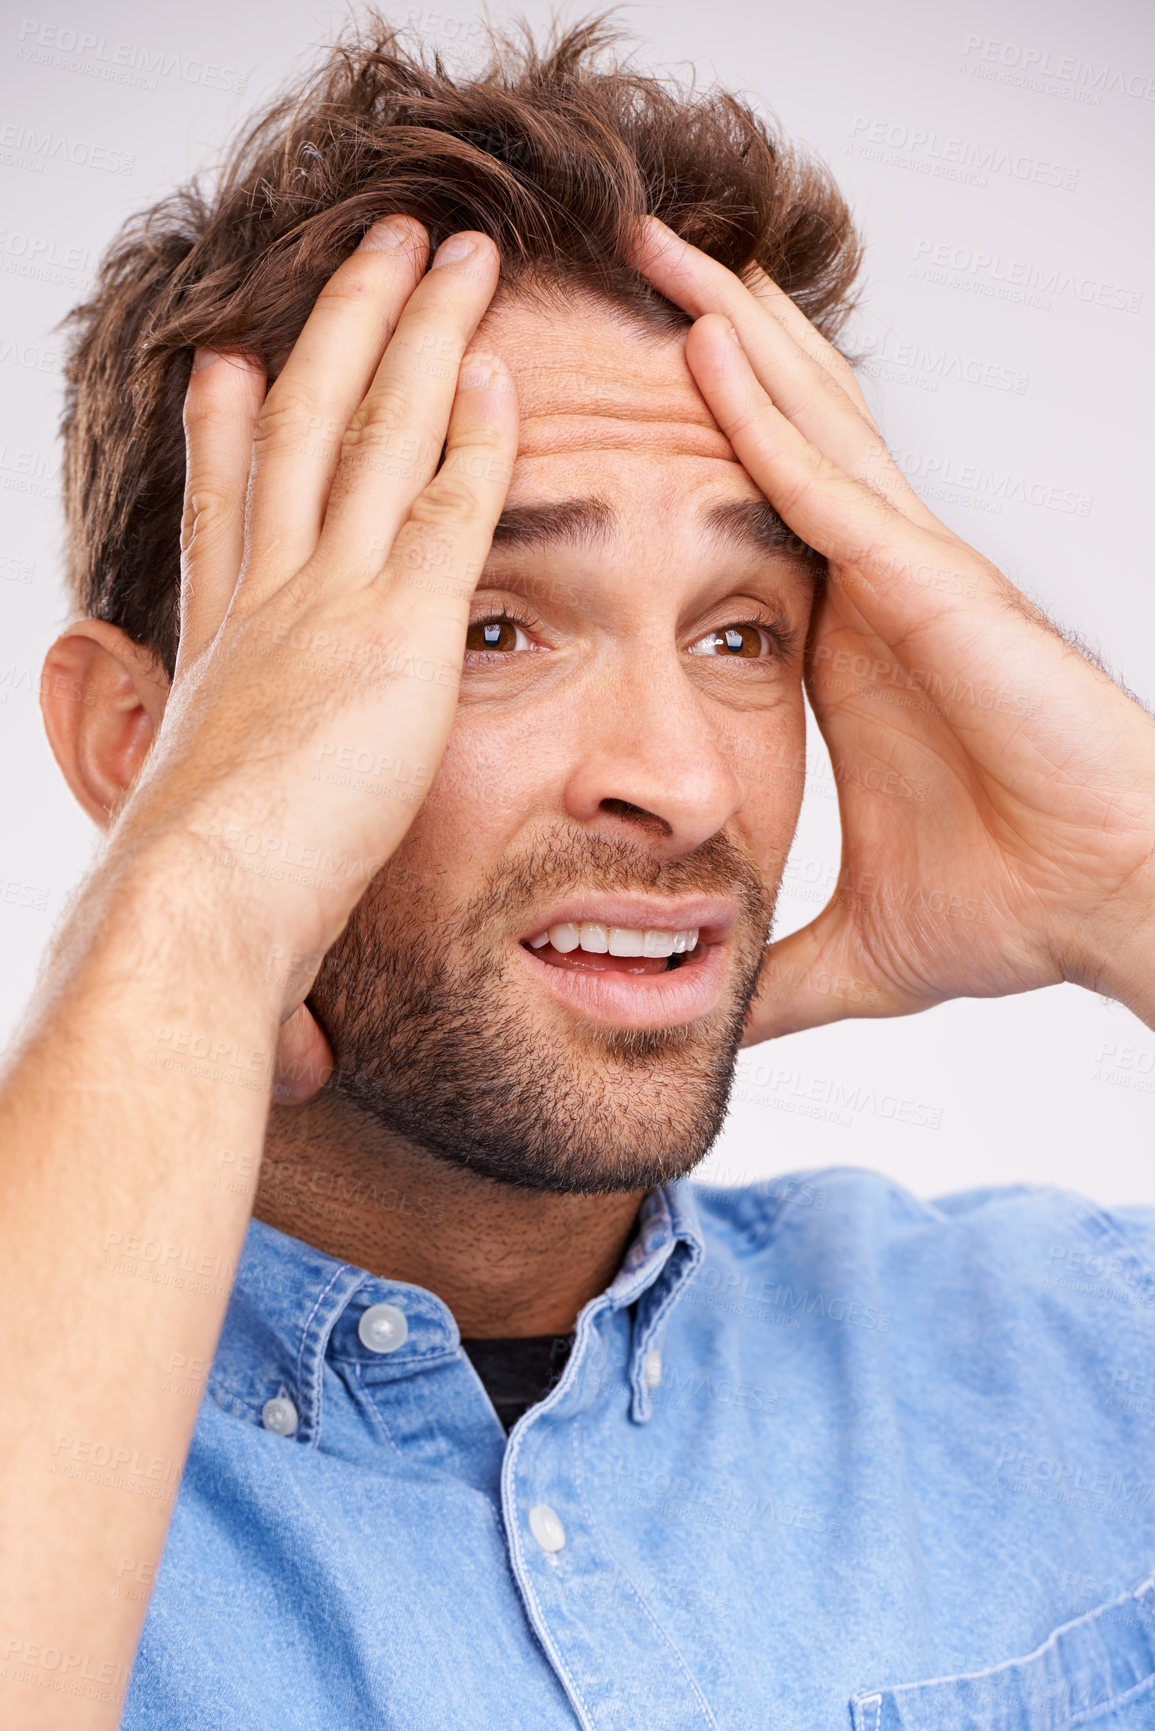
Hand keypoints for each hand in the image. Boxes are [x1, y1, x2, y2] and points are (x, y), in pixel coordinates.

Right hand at [115, 218, 515, 1092]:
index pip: (233, 518)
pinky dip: (474, 429)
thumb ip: (271, 930)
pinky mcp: (394, 632)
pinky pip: (446, 504)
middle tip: (371, 255)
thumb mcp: (229, 897)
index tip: (235, 365)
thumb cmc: (200, 941)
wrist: (190, 932)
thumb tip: (300, 1060)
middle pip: (300, 434)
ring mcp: (325, 605)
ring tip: (444, 250)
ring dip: (410, 334)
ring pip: (370, 433)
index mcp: (228, 656)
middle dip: (337, 333)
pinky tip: (508, 365)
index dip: (232, 434)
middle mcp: (267, 605)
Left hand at [630, 215, 1154, 1040]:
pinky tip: (707, 348)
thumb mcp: (857, 947)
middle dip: (704, 353)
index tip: (603, 416)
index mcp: (846, 653)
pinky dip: (765, 415)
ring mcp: (908, 576)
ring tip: (654, 253)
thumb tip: (706, 1024)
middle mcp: (873, 592)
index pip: (750, 529)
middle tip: (621, 273)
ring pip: (802, 428)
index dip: (689, 459)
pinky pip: (831, 486)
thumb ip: (776, 974)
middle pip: (776, 441)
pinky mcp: (935, 589)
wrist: (1118, 903)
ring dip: (726, 339)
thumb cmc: (1024, 906)